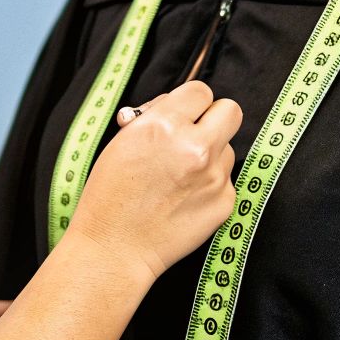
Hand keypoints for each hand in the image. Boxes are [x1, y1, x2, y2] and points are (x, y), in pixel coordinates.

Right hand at [67, 80, 240, 280]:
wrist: (114, 248)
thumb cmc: (109, 196)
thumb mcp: (122, 142)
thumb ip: (155, 118)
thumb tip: (176, 107)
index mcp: (164, 125)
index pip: (200, 91)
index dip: (190, 103)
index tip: (183, 114)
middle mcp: (195, 147)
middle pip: (230, 111)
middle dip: (214, 118)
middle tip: (197, 133)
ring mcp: (214, 177)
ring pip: (228, 148)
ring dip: (210, 155)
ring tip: (180, 176)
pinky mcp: (224, 202)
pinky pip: (225, 180)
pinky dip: (210, 185)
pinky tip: (185, 199)